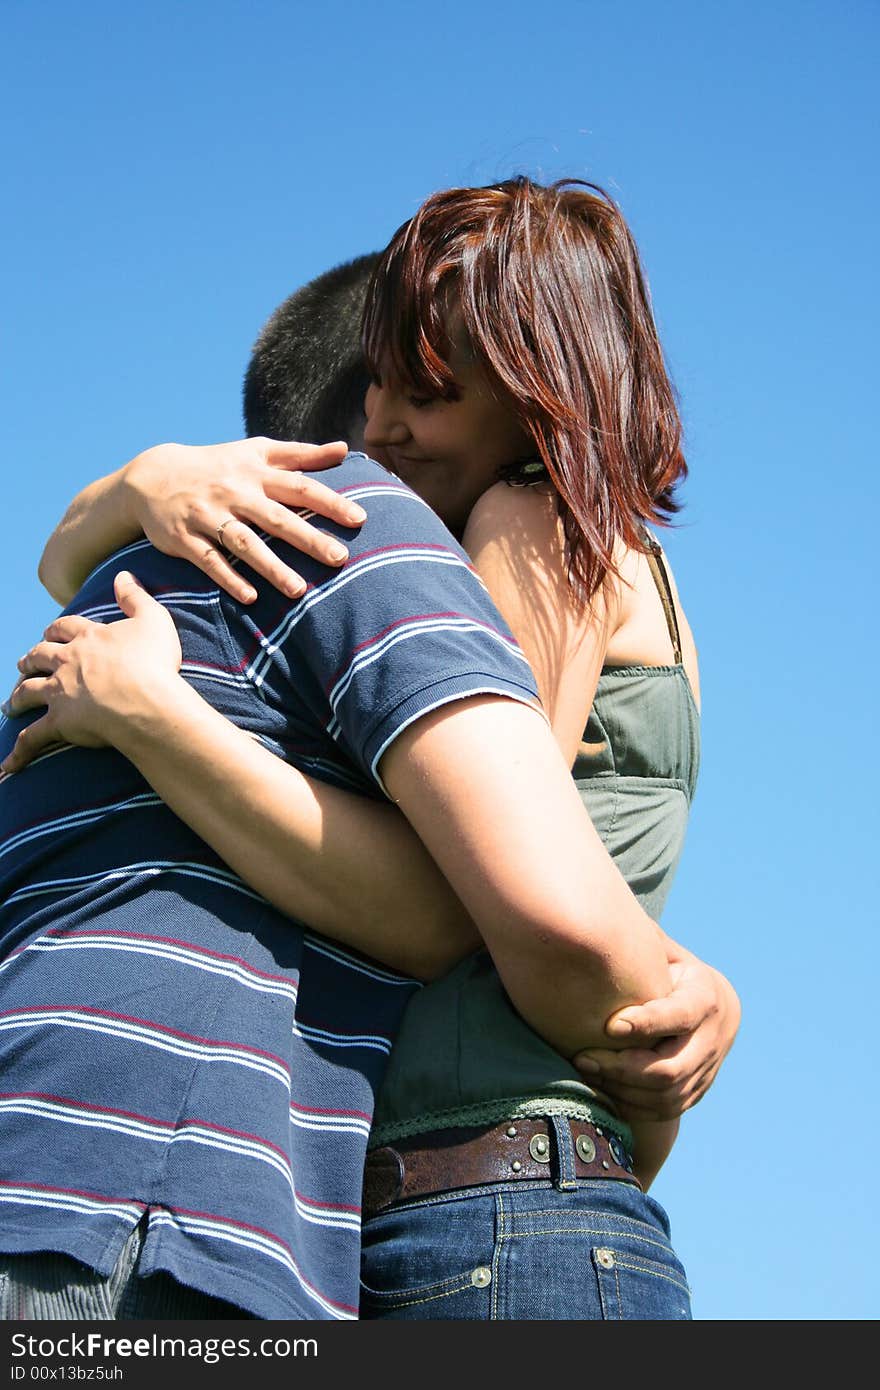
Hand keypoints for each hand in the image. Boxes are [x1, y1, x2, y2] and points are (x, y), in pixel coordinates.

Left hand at [1, 572, 181, 771]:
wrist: (146, 700)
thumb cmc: (154, 662)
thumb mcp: (153, 619)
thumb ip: (136, 596)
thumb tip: (123, 574)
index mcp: (88, 638)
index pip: (66, 627)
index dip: (57, 629)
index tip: (52, 631)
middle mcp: (67, 662)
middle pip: (39, 656)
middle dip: (31, 659)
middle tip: (24, 663)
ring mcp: (60, 692)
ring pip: (28, 690)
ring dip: (17, 697)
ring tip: (10, 703)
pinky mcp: (60, 721)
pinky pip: (33, 738)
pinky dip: (19, 752)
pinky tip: (7, 765)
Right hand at [123, 437, 364, 602]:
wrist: (152, 475)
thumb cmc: (217, 467)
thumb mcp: (255, 452)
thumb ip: (301, 454)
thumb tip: (345, 448)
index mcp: (255, 473)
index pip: (299, 487)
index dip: (329, 501)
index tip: (359, 518)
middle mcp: (234, 494)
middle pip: (276, 518)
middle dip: (308, 538)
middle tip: (339, 559)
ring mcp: (208, 517)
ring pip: (244, 544)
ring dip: (271, 567)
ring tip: (298, 590)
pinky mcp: (185, 539)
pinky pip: (209, 561)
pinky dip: (229, 578)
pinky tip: (251, 597)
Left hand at [573, 937, 740, 1118]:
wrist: (715, 1007)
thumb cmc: (673, 970)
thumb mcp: (666, 952)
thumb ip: (643, 943)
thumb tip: (600, 917)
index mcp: (707, 995)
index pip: (680, 1015)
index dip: (647, 1023)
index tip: (609, 1025)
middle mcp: (714, 1037)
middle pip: (670, 1068)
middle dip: (622, 1067)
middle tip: (583, 1057)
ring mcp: (709, 1069)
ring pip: (667, 1095)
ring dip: (623, 1089)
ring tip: (587, 1071)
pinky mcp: (699, 1092)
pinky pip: (667, 1110)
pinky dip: (634, 1105)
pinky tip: (605, 1089)